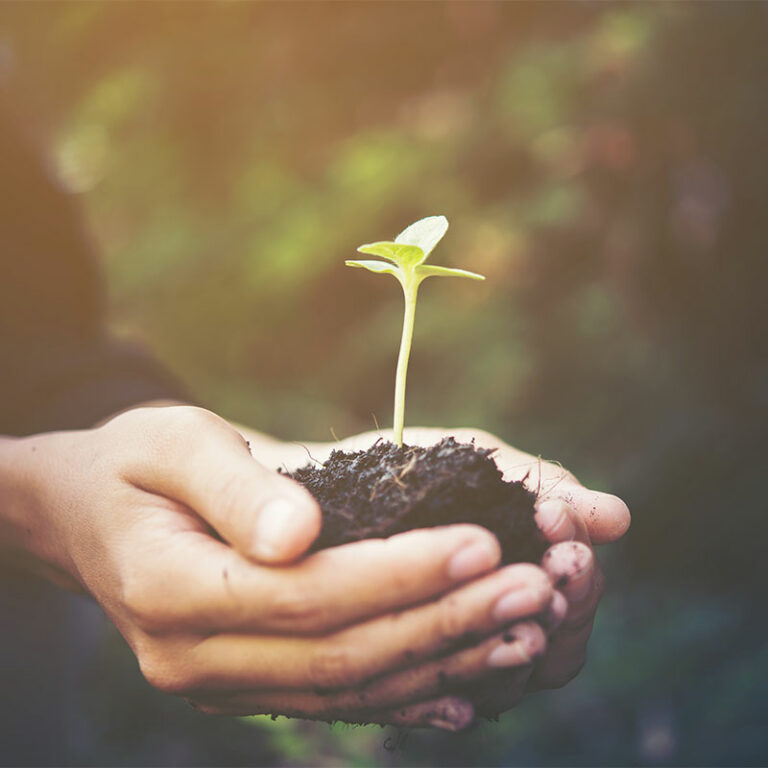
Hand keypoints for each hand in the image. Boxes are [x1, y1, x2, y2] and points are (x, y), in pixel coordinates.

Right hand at [0, 407, 558, 730]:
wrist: (87, 512)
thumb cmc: (133, 463)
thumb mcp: (172, 444)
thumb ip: (235, 488)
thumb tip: (300, 532)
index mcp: (171, 591)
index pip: (307, 596)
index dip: (401, 574)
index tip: (483, 542)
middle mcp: (194, 657)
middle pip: (341, 652)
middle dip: (445, 620)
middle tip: (534, 588)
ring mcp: (221, 682)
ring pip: (349, 686)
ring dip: (443, 658)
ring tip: (524, 628)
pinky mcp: (245, 681)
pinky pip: (335, 697)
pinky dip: (407, 689)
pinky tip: (469, 681)